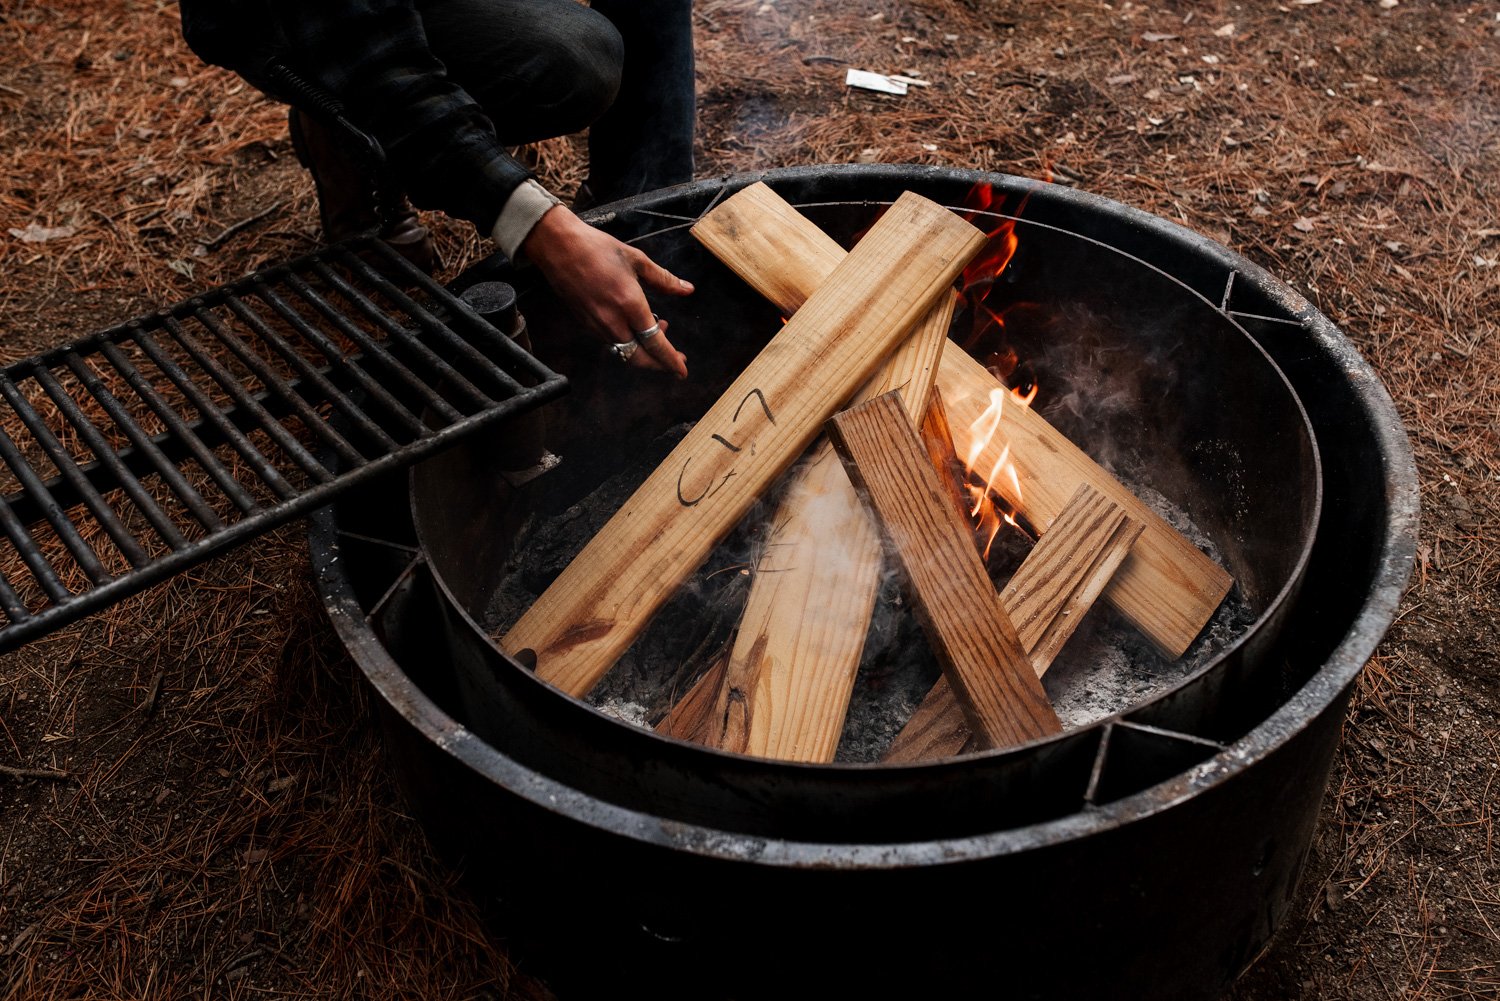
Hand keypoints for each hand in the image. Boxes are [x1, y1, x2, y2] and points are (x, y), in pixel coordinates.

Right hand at [520, 205, 692, 377]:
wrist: (558, 247)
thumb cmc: (598, 248)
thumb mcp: (637, 260)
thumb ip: (664, 279)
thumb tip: (688, 290)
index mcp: (630, 305)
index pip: (655, 344)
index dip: (671, 360)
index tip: (683, 371)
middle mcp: (613, 321)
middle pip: (639, 358)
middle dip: (659, 364)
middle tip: (676, 358)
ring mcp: (596, 325)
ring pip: (625, 352)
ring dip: (644, 349)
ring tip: (659, 326)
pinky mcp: (586, 324)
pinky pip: (611, 342)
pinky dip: (628, 341)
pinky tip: (635, 323)